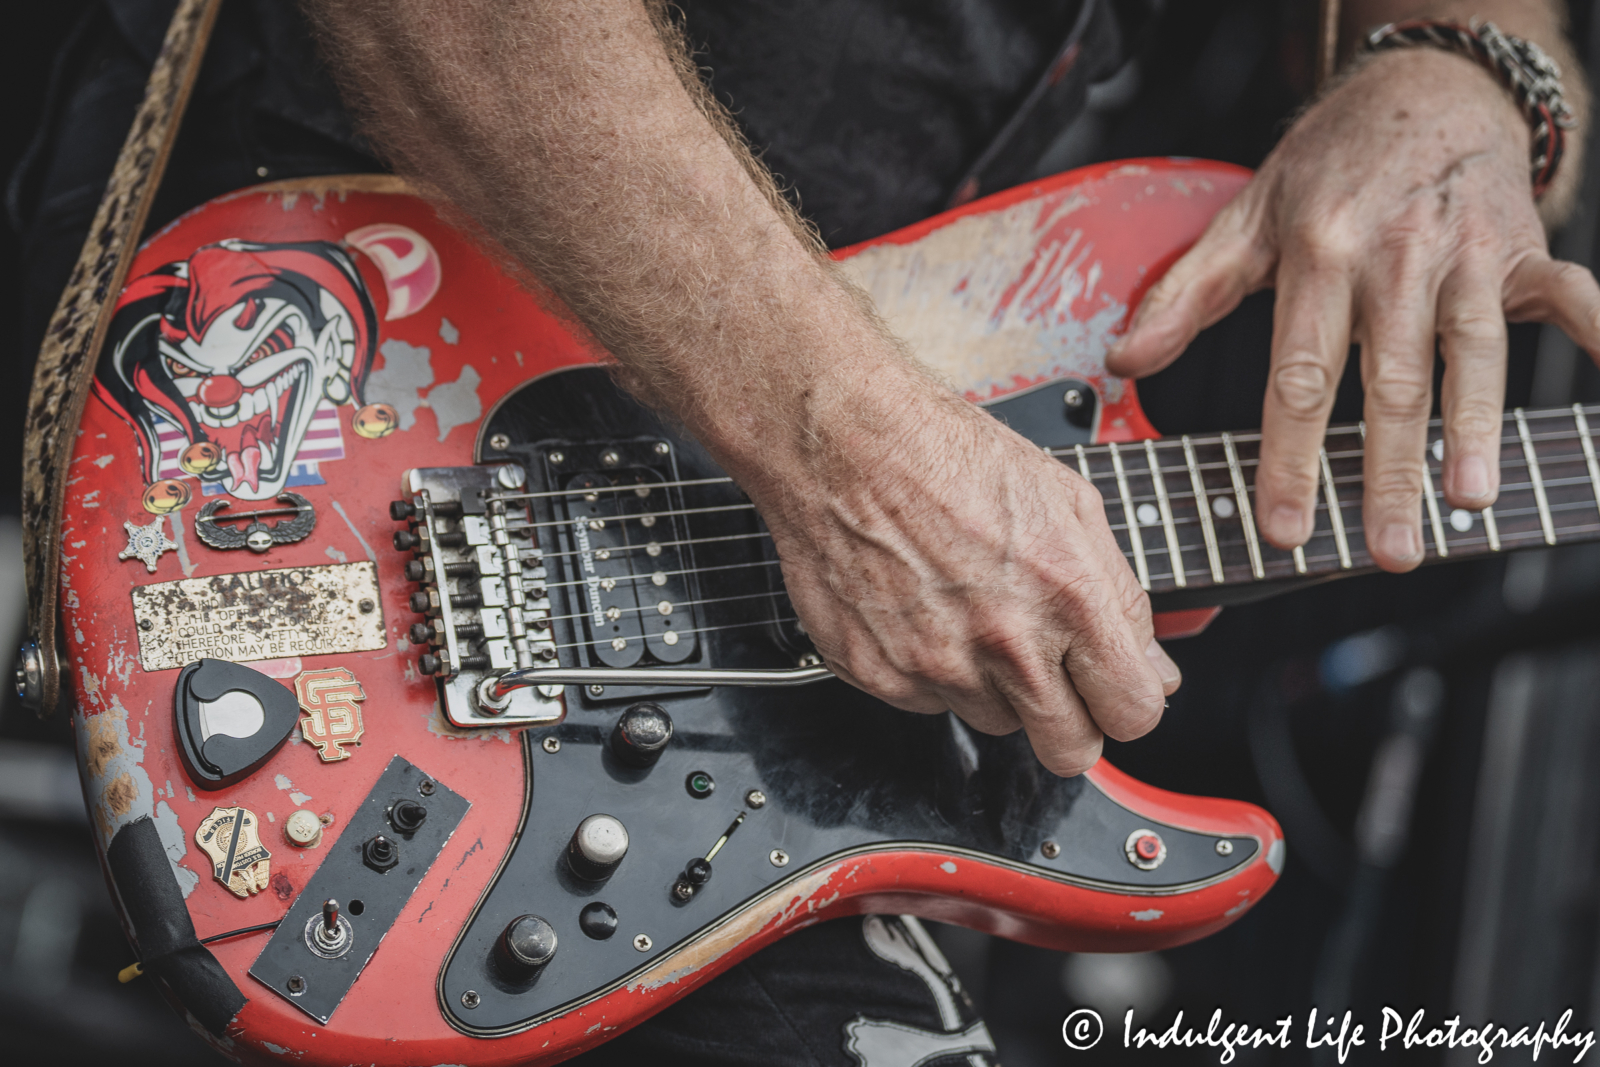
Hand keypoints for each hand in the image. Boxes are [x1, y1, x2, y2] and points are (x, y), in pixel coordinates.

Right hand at [746, 365, 1181, 775]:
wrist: (840, 440)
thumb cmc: (946, 453)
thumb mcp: (1066, 500)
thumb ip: (1120, 595)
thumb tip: (1151, 668)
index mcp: (1066, 596)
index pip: (1132, 714)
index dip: (1128, 704)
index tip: (1113, 689)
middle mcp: (1003, 643)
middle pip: (1069, 751)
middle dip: (1072, 722)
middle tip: (1054, 678)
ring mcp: (936, 666)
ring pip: (996, 724)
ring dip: (996, 688)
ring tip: (973, 616)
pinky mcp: (879, 674)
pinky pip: (927, 704)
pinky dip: (933, 671)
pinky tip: (925, 612)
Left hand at [1107, 47, 1599, 569]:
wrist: (1418, 89)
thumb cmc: (1328, 168)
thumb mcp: (1243, 220)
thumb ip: (1185, 296)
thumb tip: (1123, 360)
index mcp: (1318, 256)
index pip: (1297, 376)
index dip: (1288, 458)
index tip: (1282, 529)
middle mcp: (1394, 257)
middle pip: (1389, 383)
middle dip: (1386, 473)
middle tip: (1386, 550)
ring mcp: (1466, 252)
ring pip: (1472, 354)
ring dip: (1474, 431)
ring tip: (1469, 501)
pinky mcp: (1523, 247)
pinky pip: (1572, 294)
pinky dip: (1596, 334)